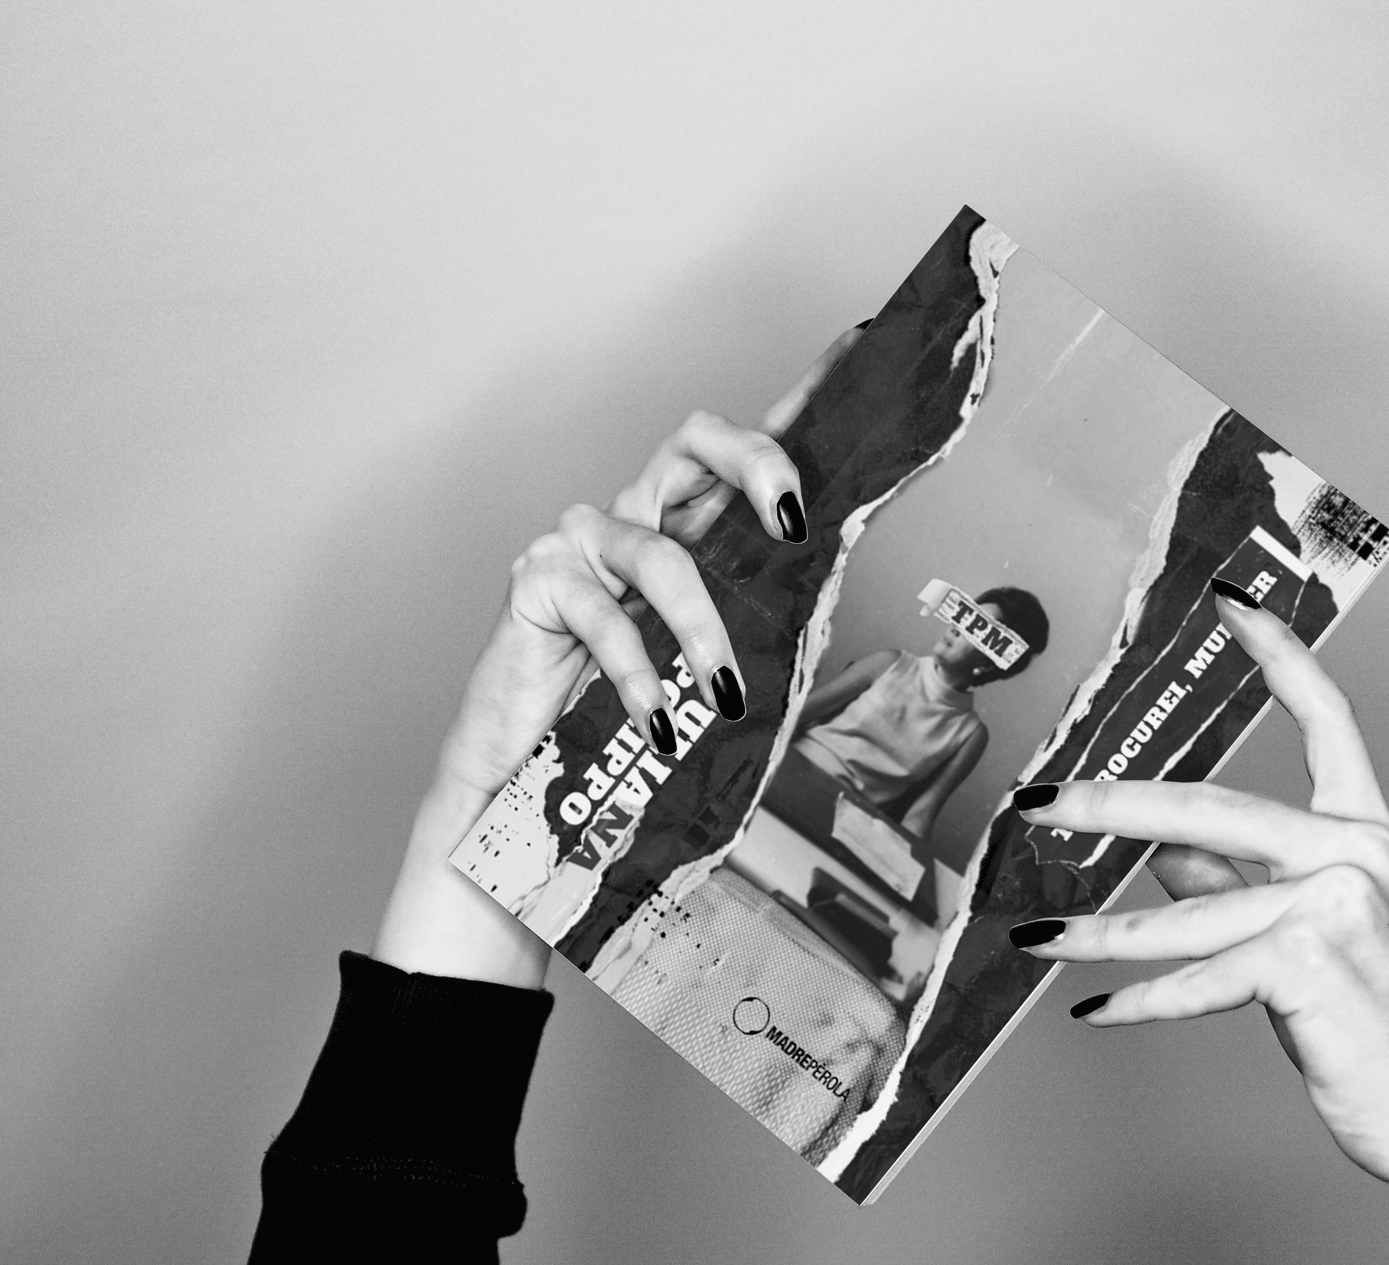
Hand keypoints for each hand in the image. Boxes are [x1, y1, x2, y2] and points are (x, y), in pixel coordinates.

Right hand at [371, 325, 864, 987]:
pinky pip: (603, 616)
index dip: (800, 404)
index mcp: (687, 529)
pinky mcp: (536, 582)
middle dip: (756, 465)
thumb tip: (835, 585)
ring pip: (661, 551)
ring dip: (703, 628)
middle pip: (695, 442)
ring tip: (726, 693)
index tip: (856, 349)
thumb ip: (764, 623)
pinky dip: (638, 672)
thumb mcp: (716, 667)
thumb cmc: (631, 726)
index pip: (745, 456)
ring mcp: (582, 544)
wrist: (532, 791)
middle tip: (792, 523)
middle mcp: (636, 517)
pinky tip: (655, 718)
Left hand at [1008, 587, 1388, 1198]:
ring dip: (1100, 931)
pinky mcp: (1308, 962)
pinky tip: (1094, 1012)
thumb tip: (1160, 853)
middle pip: (1211, 806)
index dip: (1278, 654)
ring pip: (1186, 909)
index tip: (1232, 605)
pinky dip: (1141, 1003)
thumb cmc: (1377, 1025)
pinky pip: (1199, 978)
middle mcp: (1354, 852)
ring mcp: (1335, 903)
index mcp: (1365, 831)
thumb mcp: (1313, 936)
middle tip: (1038, 803)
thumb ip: (1239, 883)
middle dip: (1111, 806)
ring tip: (1037, 936)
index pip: (1326, 718)